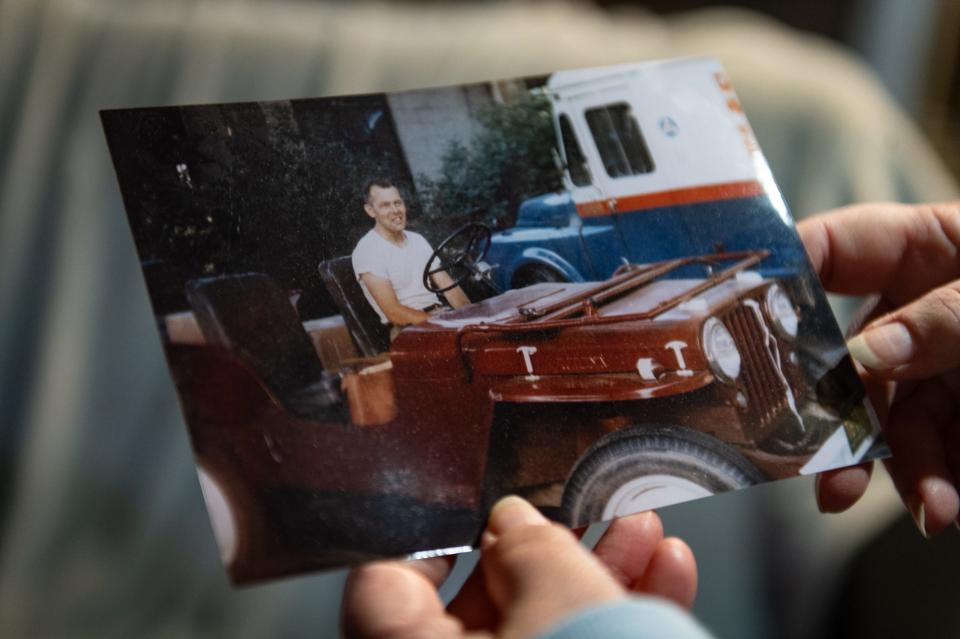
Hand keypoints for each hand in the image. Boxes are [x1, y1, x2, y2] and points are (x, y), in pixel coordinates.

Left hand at [341, 496, 696, 637]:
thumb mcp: (562, 604)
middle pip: (479, 613)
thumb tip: (513, 523)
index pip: (387, 584)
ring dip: (597, 583)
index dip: (438, 537)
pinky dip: (613, 631)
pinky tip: (664, 586)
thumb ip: (529, 551)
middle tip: (590, 520)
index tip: (486, 516)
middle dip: (547, 553)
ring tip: (649, 543)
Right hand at [798, 201, 959, 535]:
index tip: (739, 319)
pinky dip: (934, 482)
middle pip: (841, 354)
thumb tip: (862, 357)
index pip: (823, 250)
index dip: (778, 277)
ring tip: (925, 506)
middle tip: (813, 455)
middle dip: (832, 410)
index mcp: (917, 245)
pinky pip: (931, 449)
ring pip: (884, 415)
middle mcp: (911, 305)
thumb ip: (940, 318)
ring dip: (896, 466)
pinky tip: (942, 507)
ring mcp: (935, 362)